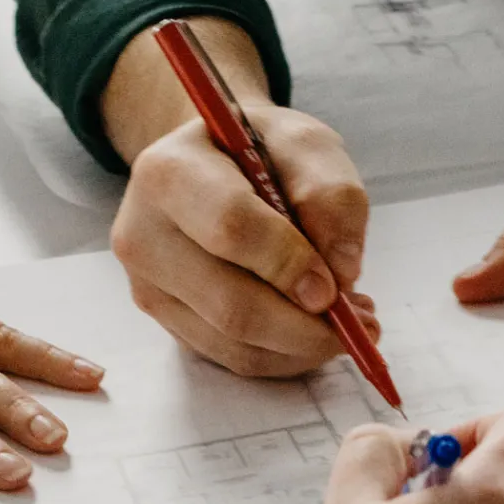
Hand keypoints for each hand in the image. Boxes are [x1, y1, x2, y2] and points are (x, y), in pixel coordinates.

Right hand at [105, 20, 375, 377]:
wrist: (213, 166)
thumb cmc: (259, 150)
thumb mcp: (306, 145)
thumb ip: (332, 195)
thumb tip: (342, 272)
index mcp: (168, 173)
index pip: (230, 228)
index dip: (289, 264)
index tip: (336, 286)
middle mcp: (143, 236)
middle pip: (230, 305)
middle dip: (306, 325)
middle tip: (360, 321)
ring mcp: (149, 287)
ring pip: (235, 344)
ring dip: (304, 345)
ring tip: (348, 320)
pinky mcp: (168, 323)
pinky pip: (234, 358)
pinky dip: (286, 354)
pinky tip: (315, 327)